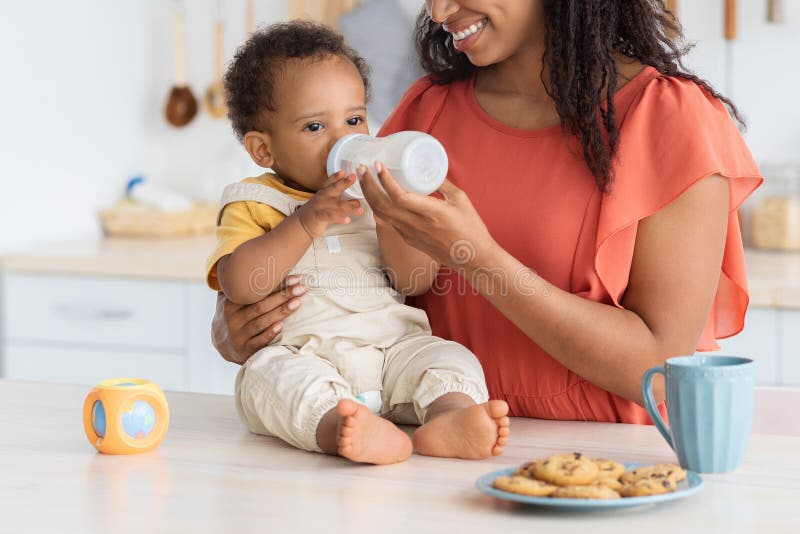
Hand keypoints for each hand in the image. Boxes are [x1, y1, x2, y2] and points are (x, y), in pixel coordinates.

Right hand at [211, 276, 305, 364]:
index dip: (274, 284)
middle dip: (282, 296)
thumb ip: (235, 282)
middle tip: (300, 288)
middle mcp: (233, 318)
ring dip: (281, 312)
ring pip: (262, 322)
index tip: (294, 278)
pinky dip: (269, 333)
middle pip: (260, 305)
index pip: (254, 292)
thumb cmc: (233, 315)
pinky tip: (281, 326)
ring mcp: (238, 335)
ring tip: (297, 303)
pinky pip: (258, 341)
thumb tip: (246, 257)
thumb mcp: (228, 298)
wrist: (221, 344)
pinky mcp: (244, 350)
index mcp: (230, 303)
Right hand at [296, 171, 363, 237]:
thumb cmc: (318, 213)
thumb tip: (357, 202)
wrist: (302, 224)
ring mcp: (320, 206)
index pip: (331, 182)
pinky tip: (347, 220)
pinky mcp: (318, 216)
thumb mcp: (329, 205)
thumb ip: (342, 202)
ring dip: (349, 206)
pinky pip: (330, 216)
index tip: (345, 171)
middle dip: (344, 182)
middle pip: (334, 188)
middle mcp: (322, 197)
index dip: (337, 176)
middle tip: (353, 177)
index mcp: (324, 192)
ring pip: (336, 204)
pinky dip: (339, 218)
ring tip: (360, 209)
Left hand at [360, 162, 496, 268]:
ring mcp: (409, 233)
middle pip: (381, 204)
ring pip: (381, 214)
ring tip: (364, 180)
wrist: (470, 257)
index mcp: (429, 212)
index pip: (398, 195)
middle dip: (368, 185)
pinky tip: (376, 197)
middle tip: (362, 169)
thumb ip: (442, 183)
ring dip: (369, 196)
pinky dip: (378, 208)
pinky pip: (388, 222)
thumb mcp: (460, 199)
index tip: (378, 165)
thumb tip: (431, 168)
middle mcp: (415, 224)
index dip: (384, 180)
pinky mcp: (408, 239)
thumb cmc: (470, 228)